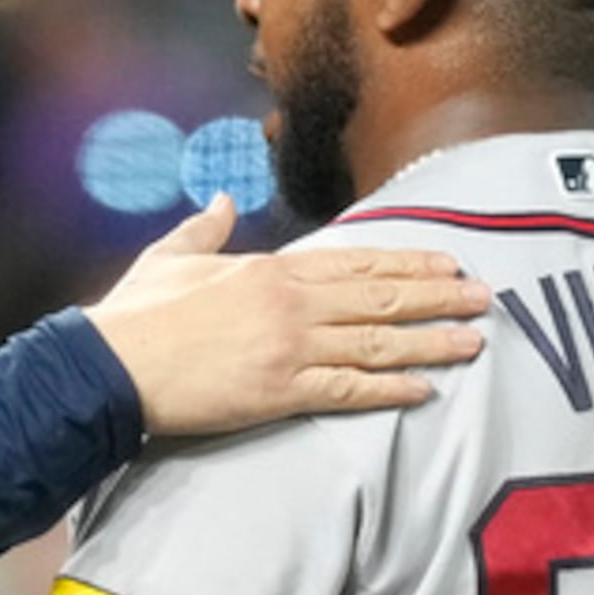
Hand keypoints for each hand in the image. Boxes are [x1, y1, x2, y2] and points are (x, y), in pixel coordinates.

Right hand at [81, 195, 488, 437]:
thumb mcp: (169, 257)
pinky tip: (425, 389)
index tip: (446, 261)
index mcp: (270, 269)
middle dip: (437, 296)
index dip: (406, 262)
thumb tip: (221, 202)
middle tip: (484, 296)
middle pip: (380, 297)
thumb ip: (204, 230)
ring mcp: (289, 347)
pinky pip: (349, 390)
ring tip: (473, 340)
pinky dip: (390, 389)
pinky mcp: (280, 391)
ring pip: (377, 342)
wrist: (109, 366)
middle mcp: (290, 303)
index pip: (354, 262)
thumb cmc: (133, 316)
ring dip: (431, 340)